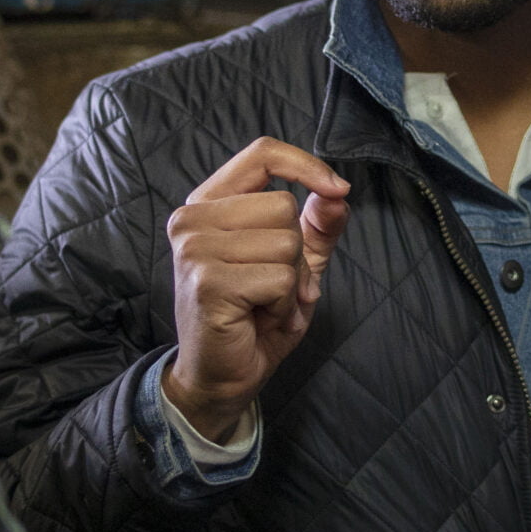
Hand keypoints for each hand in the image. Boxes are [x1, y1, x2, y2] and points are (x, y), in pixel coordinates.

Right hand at [163, 138, 350, 442]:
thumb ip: (318, 225)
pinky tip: (258, 318)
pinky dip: (283, 304)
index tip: (337, 190)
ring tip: (264, 304)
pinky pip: (280, 278)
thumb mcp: (295, 263)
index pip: (262, 154)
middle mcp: (192, 218)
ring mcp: (194, 248)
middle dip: (295, 253)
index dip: (306, 165)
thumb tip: (338, 193)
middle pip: (282, 205)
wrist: (221, 377)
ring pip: (286, 241)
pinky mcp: (207, 280)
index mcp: (209, 203)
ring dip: (290, 283)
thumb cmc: (254, 317)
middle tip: (271, 287)